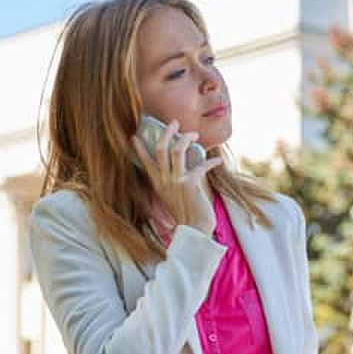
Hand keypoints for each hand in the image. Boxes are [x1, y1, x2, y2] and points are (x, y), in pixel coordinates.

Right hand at [131, 118, 222, 236]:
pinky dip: (210, 161)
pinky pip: (200, 165)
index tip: (135, 137)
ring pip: (177, 150)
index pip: (146, 162)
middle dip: (167, 132)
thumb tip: (183, 169)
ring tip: (194, 134)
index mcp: (158, 183)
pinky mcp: (189, 184)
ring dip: (186, 138)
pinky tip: (217, 161)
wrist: (194, 230)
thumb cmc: (187, 214)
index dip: (140, 148)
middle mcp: (164, 180)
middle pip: (160, 148)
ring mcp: (176, 181)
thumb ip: (174, 183)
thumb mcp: (173, 197)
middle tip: (174, 123)